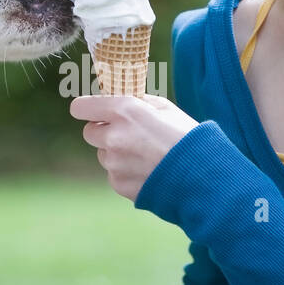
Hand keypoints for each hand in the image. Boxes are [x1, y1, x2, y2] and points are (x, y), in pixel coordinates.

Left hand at [69, 93, 198, 201]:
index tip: (92, 111)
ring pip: (103, 155)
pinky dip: (126, 172)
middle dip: (103, 131)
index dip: (86, 108)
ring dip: (116, 153)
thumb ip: (139, 102)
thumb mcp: (166, 108)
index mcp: (124, 111)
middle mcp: (113, 137)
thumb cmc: (187, 137)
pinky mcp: (118, 184)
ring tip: (145, 155)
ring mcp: (114, 164)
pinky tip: (148, 170)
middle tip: (125, 133)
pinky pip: (114, 174)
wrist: (202, 177)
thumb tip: (124, 100)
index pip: (81, 107)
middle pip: (89, 132)